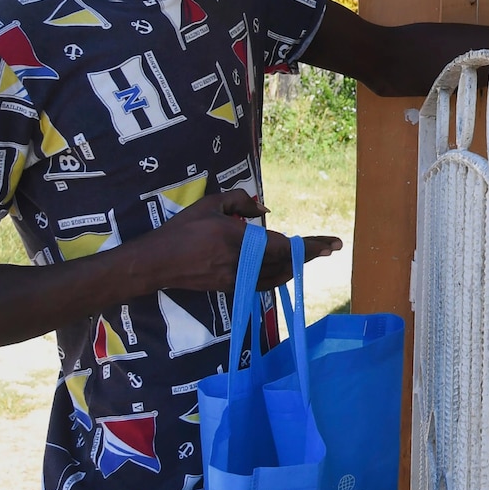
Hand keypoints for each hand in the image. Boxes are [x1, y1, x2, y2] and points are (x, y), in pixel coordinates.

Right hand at [144, 190, 341, 291]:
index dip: (311, 246)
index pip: (285, 245)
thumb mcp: (210, 204)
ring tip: (313, 255)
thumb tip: (265, 210)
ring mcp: (237, 279)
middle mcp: (243, 263)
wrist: (157, 262)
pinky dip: (280, 275)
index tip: (332, 244)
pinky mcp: (230, 288)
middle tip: (332, 247)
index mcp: (240, 240)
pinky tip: (287, 269)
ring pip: (278, 275)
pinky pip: (264, 284)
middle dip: (312, 254)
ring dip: (298, 265)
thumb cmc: (183, 230)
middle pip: (287, 262)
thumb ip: (240, 201)